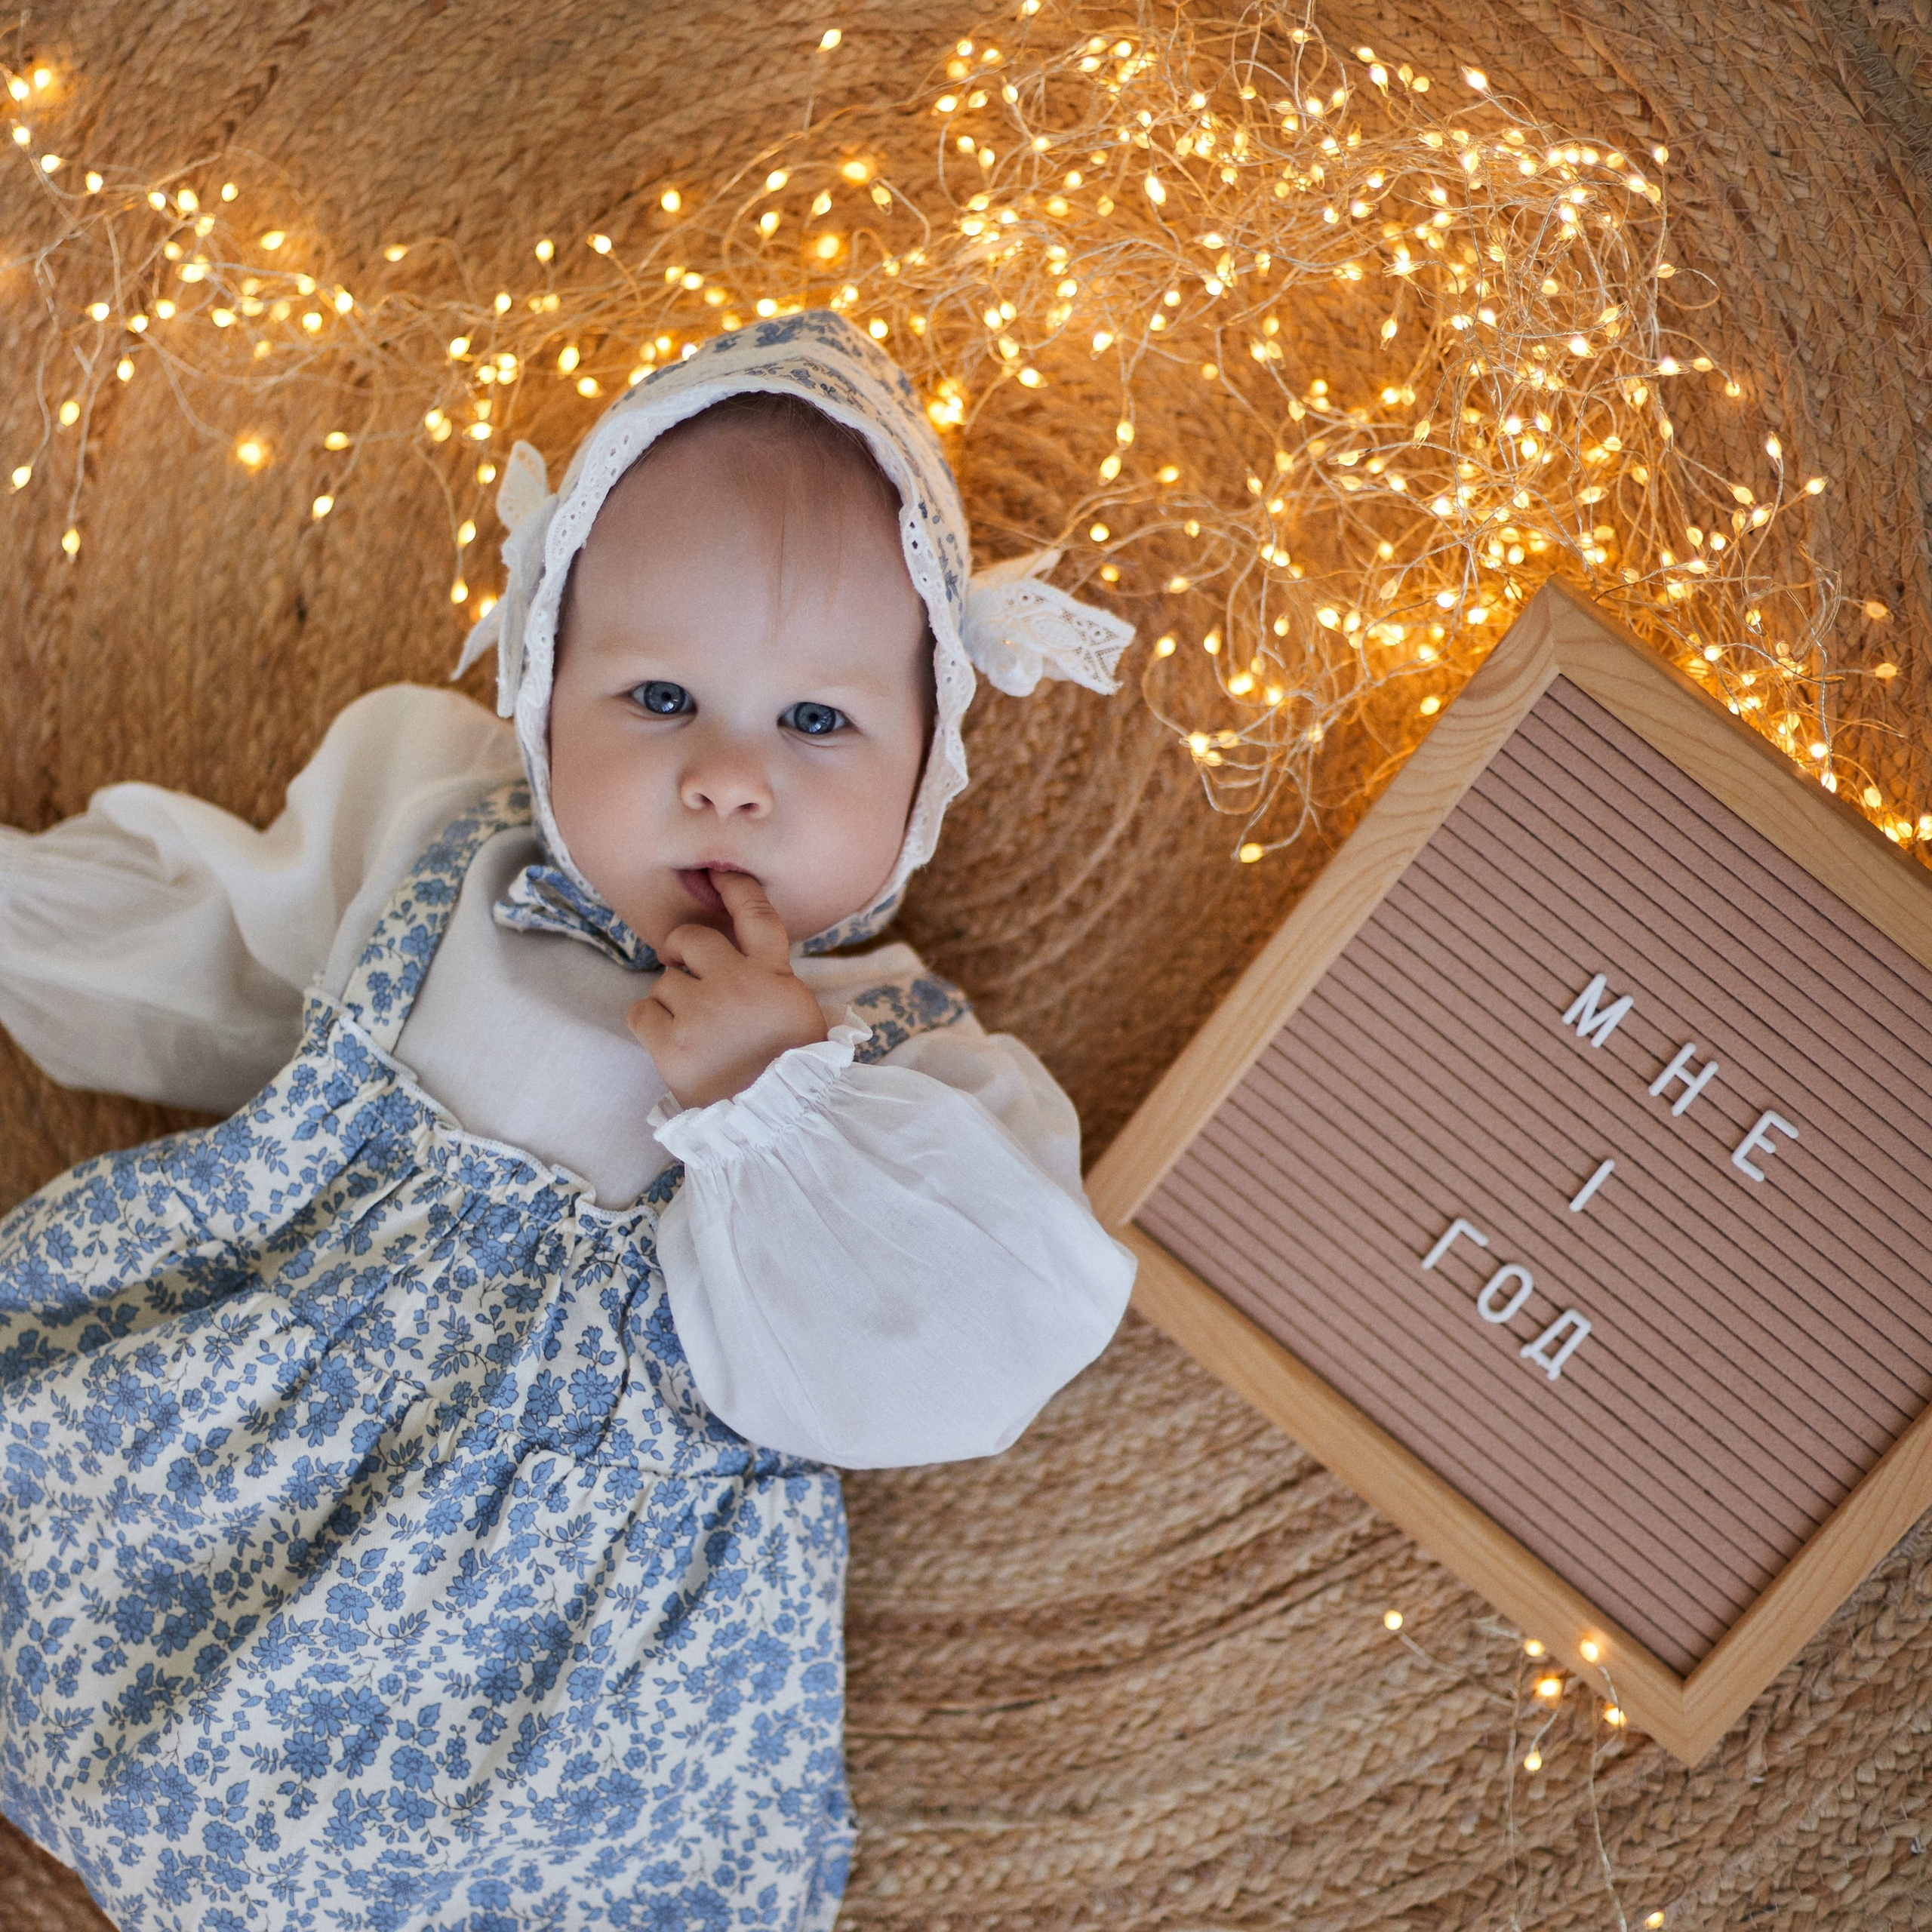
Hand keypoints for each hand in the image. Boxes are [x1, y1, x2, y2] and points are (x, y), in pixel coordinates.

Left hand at [627, 872, 828, 1107]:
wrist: (775, 1127)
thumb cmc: (790, 1072)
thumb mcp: (800, 1015)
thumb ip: (773, 981)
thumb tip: (749, 960)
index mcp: (774, 977)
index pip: (755, 914)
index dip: (735, 889)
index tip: (718, 875)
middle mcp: (737, 985)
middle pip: (691, 939)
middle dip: (683, 952)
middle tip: (690, 976)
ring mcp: (702, 1014)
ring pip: (663, 981)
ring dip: (672, 1000)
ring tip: (695, 1032)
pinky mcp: (671, 1044)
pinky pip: (641, 1012)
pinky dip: (650, 1025)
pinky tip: (672, 1043)